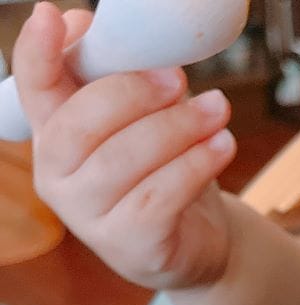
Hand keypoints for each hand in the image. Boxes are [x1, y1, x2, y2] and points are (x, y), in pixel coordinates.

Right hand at [13, 2, 236, 289]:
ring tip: (218, 110)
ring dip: (178, 127)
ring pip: (125, 160)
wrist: (200, 239)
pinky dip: (195, 164)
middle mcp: (57, 177)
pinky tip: (223, 145)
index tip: (51, 17)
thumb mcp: (146, 119)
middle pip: (82, 123)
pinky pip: (160, 196)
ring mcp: (88, 217)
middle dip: (134, 93)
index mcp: (52, 134)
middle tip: (179, 78)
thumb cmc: (165, 171)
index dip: (37, 52)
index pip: (34, 88)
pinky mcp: (130, 244)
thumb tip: (102, 29)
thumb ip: (124, 79)